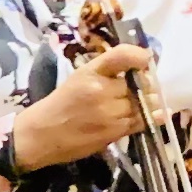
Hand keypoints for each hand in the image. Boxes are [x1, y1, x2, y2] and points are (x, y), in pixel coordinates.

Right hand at [6, 45, 152, 170]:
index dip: (139, 56)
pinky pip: (142, 122)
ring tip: (139, 104)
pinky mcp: (113, 132)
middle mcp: (100, 90)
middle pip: (139, 84)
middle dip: (143, 86)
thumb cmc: (61, 104)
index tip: (145, 61)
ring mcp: (108, 113)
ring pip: (144, 104)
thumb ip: (107, 71)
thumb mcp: (79, 77)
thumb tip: (143, 68)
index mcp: (89, 72)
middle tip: (140, 88)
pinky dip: (149, 118)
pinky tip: (151, 114)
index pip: (122, 55)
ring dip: (146, 104)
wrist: (40, 135)